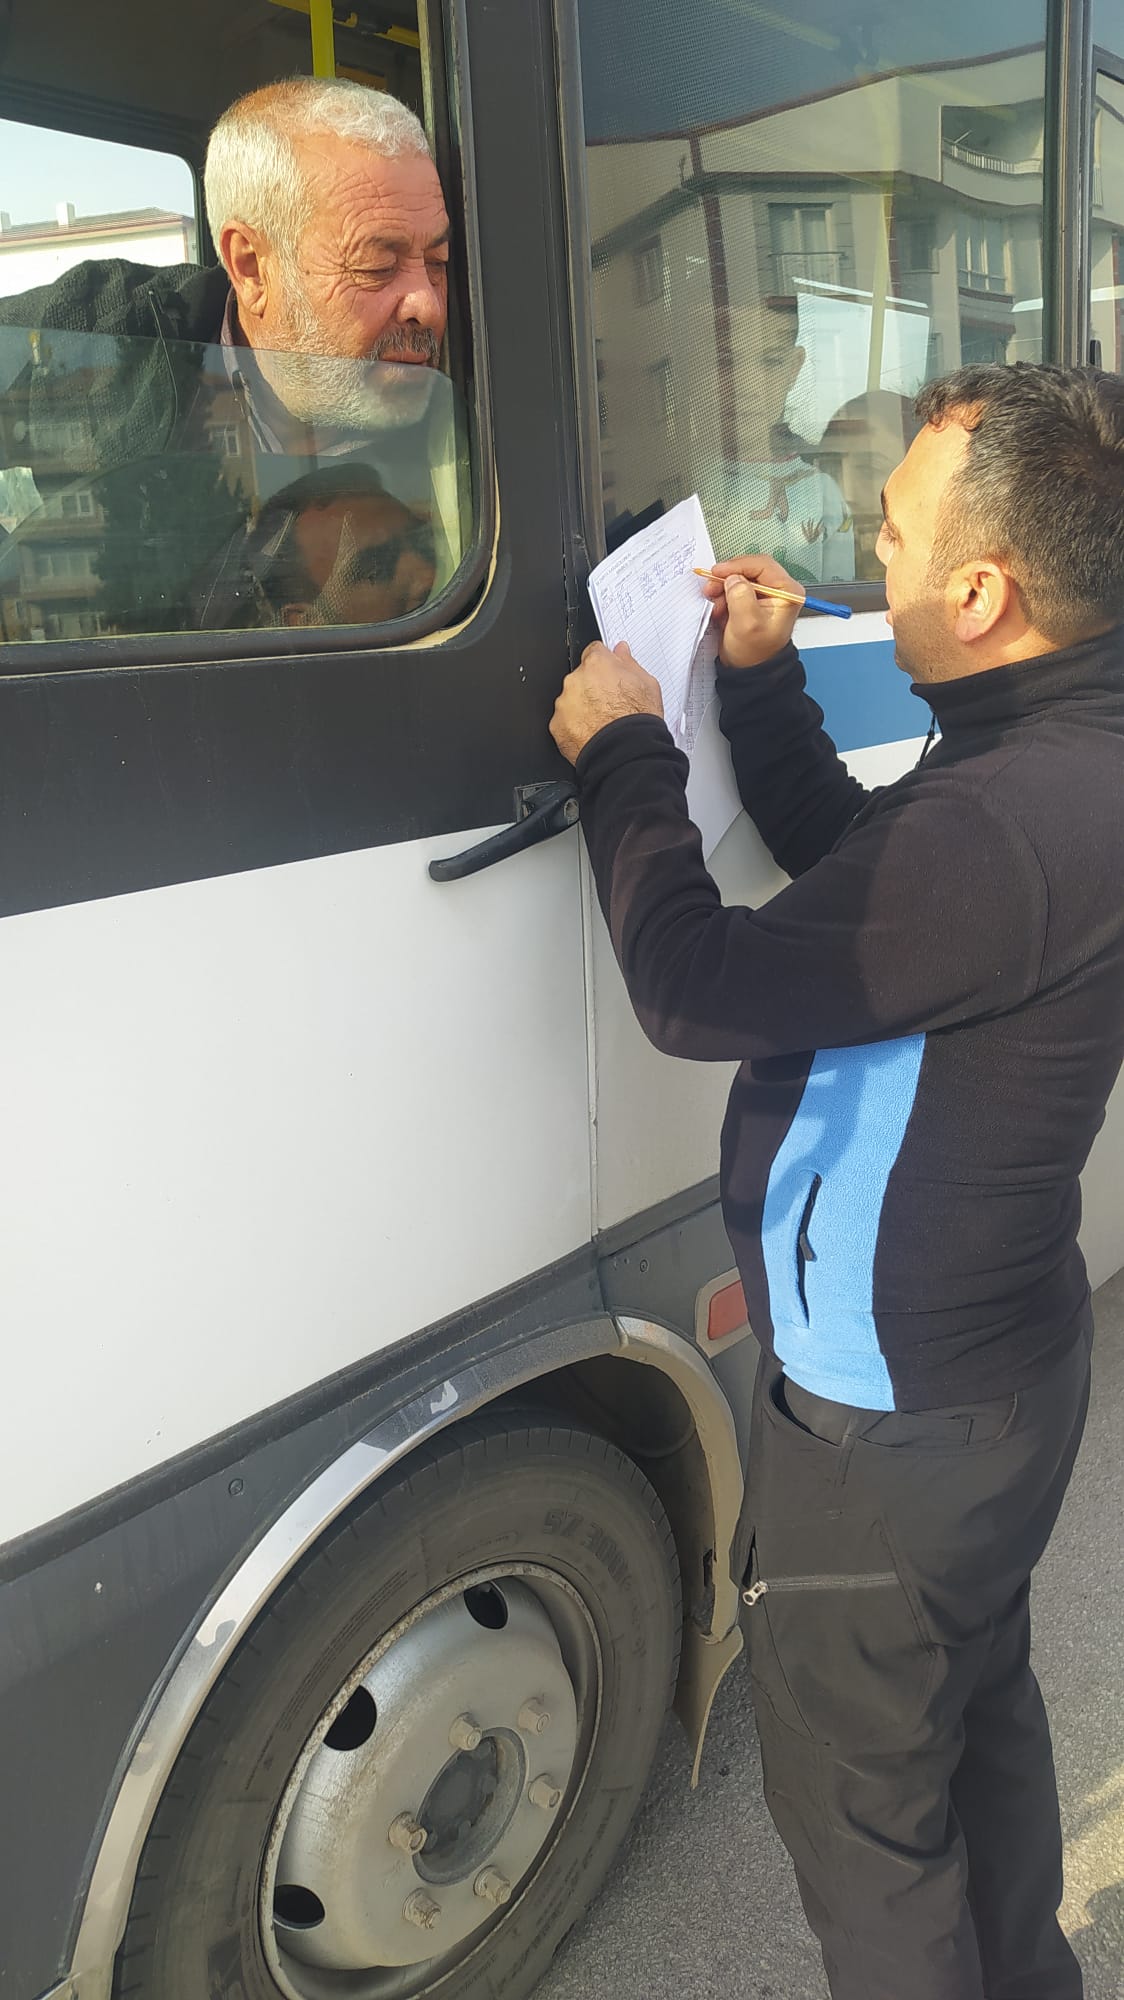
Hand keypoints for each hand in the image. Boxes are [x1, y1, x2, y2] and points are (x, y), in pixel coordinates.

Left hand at [550, 640, 662, 764]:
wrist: (625, 751)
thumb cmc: (637, 719)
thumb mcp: (646, 683)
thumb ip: (629, 663)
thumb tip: (621, 651)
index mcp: (597, 664)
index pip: (595, 652)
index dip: (604, 665)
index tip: (608, 675)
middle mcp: (576, 680)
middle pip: (581, 678)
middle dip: (592, 688)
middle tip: (609, 705)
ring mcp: (564, 703)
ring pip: (570, 700)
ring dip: (581, 708)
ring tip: (601, 723)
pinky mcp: (556, 725)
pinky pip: (564, 722)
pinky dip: (574, 727)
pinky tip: (591, 734)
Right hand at [700, 554, 803, 668]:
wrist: (750, 670)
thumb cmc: (755, 653)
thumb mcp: (747, 624)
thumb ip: (741, 597)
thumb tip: (733, 579)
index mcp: (787, 592)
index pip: (763, 565)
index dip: (738, 566)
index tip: (718, 572)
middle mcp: (778, 590)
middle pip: (750, 569)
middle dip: (728, 577)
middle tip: (711, 586)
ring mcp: (764, 595)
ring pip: (739, 578)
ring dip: (723, 588)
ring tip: (715, 604)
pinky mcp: (751, 600)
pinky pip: (734, 588)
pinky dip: (723, 596)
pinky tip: (719, 609)